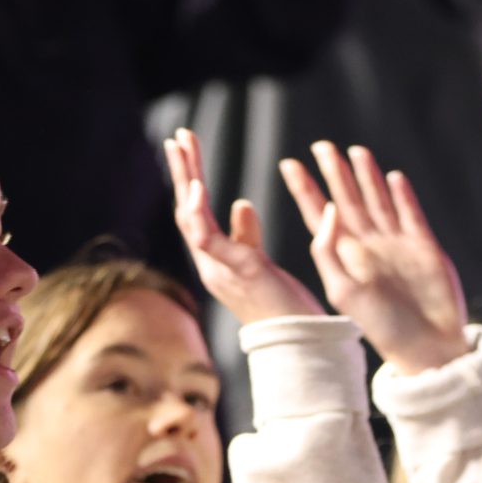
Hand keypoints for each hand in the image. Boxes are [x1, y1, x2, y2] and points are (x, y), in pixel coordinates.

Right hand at [164, 129, 321, 325]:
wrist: (303, 346)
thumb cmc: (285, 310)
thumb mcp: (262, 266)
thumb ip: (248, 236)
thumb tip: (241, 203)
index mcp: (218, 264)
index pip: (196, 217)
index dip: (189, 182)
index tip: (187, 148)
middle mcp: (212, 267)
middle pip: (186, 212)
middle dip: (182, 172)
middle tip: (178, 136)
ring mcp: (222, 270)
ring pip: (190, 220)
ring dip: (187, 181)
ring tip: (183, 147)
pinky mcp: (241, 272)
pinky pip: (209, 241)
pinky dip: (200, 214)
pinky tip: (198, 187)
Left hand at [281, 142, 468, 372]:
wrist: (426, 345)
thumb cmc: (382, 326)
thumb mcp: (344, 290)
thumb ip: (330, 252)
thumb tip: (329, 208)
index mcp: (345, 257)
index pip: (319, 216)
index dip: (305, 190)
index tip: (289, 165)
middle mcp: (368, 246)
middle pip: (348, 201)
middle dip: (335, 174)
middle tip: (322, 146)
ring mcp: (396, 245)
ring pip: (378, 201)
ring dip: (368, 177)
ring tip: (357, 152)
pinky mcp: (423, 247)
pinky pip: (411, 213)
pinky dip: (403, 196)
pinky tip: (394, 178)